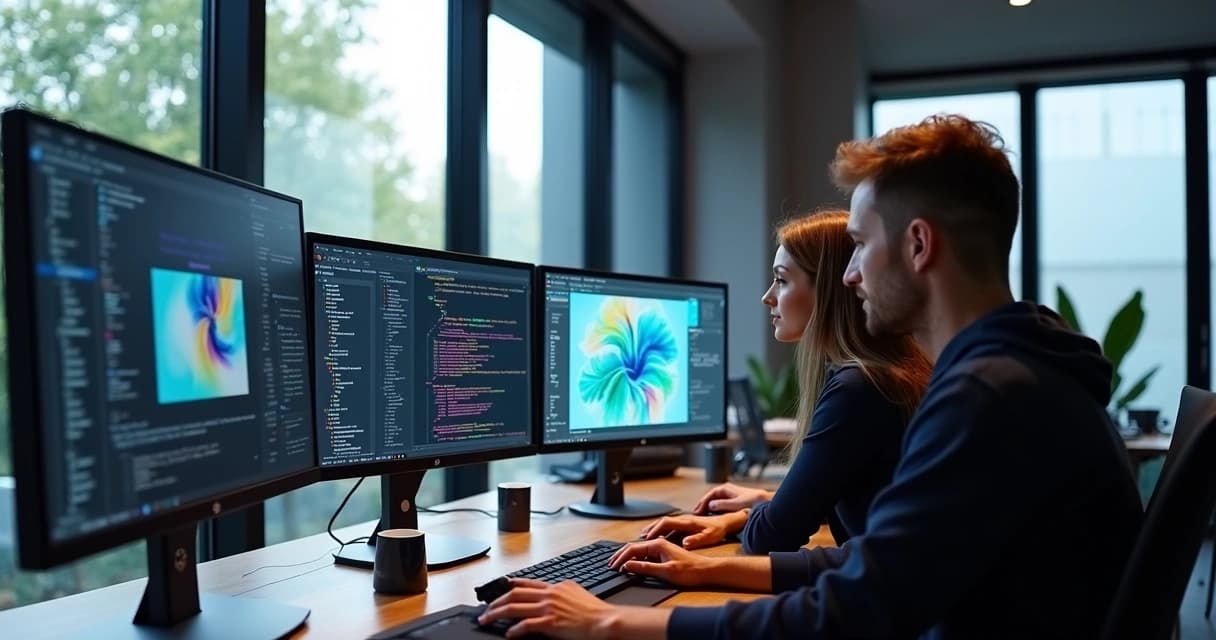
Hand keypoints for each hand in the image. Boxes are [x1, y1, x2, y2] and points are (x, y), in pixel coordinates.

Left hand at [478, 578, 620, 639]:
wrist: (603, 620)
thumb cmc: (594, 611)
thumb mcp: (577, 592)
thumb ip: (563, 591)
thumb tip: (557, 591)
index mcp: (555, 586)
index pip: (526, 583)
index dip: (509, 586)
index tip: (498, 589)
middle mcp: (549, 594)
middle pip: (514, 594)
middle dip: (496, 601)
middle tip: (485, 609)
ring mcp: (548, 607)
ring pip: (514, 607)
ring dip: (496, 614)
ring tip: (487, 620)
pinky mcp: (549, 622)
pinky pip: (525, 625)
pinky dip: (514, 630)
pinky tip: (509, 634)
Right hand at [607, 538, 717, 587]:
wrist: (707, 570)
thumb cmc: (690, 571)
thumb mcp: (666, 571)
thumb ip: (646, 568)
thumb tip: (628, 565)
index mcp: (659, 544)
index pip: (633, 548)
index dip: (621, 557)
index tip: (613, 566)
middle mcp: (659, 542)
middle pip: (634, 546)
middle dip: (620, 555)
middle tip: (610, 564)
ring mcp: (662, 547)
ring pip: (639, 549)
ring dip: (627, 556)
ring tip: (617, 563)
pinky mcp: (665, 552)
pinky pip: (646, 553)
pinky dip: (636, 558)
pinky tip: (632, 563)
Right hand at [639, 512, 746, 548]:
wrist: (728, 521)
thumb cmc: (719, 529)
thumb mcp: (709, 536)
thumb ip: (696, 540)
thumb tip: (684, 543)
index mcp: (687, 522)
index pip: (665, 523)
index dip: (654, 530)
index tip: (647, 537)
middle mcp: (683, 519)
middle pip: (661, 522)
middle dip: (650, 529)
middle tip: (640, 536)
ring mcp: (684, 521)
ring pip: (664, 524)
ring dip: (654, 529)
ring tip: (644, 537)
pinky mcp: (686, 525)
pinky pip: (669, 527)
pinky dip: (661, 531)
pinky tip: (658, 538)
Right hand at [692, 482, 772, 513]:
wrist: (765, 502)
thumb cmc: (752, 501)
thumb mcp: (734, 504)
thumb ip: (721, 505)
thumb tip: (709, 506)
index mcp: (725, 488)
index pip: (709, 495)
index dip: (702, 503)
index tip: (696, 511)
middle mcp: (727, 491)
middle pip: (711, 498)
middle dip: (703, 505)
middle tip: (696, 514)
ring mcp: (730, 496)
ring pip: (716, 502)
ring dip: (709, 508)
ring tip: (703, 516)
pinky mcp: (734, 502)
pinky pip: (721, 505)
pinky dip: (716, 510)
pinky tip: (714, 516)